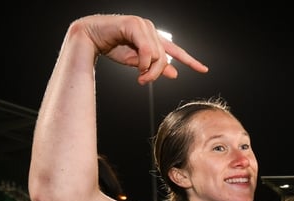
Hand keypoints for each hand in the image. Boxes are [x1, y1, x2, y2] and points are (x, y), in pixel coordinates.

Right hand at [73, 14, 207, 84]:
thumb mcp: (137, 63)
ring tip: (139, 77)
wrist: (89, 38)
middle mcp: (151, 30)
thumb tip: (174, 73)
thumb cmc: (111, 47)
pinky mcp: (134, 25)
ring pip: (157, 55)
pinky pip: (147, 49)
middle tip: (143, 82)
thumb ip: (154, 67)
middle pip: (165, 58)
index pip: (175, 51)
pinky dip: (144, 62)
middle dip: (156, 74)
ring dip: (149, 70)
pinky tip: (138, 68)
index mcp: (153, 38)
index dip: (190, 60)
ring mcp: (143, 25)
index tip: (204, 69)